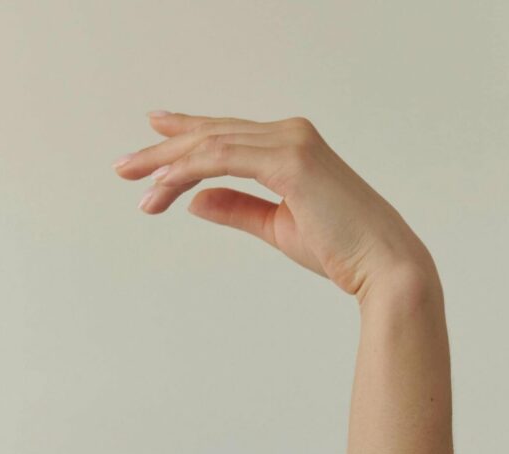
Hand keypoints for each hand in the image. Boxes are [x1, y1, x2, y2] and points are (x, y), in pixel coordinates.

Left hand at [112, 111, 434, 301]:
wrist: (383, 265)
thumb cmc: (342, 250)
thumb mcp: (278, 226)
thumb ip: (238, 209)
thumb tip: (198, 200)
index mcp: (293, 147)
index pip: (228, 135)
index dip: (188, 132)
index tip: (154, 134)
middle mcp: (291, 135)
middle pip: (213, 135)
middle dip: (164, 149)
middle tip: (125, 166)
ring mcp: (291, 143)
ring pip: (212, 144)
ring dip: (167, 162)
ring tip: (133, 179)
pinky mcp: (290, 161)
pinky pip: (224, 159)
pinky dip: (189, 171)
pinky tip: (163, 186)